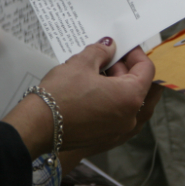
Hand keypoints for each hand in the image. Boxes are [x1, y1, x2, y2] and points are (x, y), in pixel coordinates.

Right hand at [2, 38, 155, 159]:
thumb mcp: (81, 63)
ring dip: (119, 86)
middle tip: (109, 56)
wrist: (37, 126)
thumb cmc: (60, 95)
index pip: (146, 70)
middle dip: (126, 69)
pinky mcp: (105, 139)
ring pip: (128, 104)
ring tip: (99, 72)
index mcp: (130, 98)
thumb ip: (100, 52)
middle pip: (140, 87)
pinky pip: (117, 117)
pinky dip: (112, 102)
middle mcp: (130, 118)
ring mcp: (118, 132)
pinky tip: (94, 90)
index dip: (136, 54)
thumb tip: (108, 47)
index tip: (124, 46)